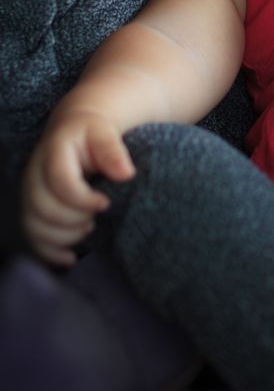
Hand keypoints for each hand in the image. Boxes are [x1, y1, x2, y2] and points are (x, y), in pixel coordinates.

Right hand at [21, 111, 135, 265]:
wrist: (74, 132)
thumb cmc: (94, 135)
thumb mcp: (105, 134)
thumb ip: (113, 151)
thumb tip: (126, 174)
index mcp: (52, 155)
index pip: (60, 183)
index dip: (83, 199)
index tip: (106, 202)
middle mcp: (34, 176)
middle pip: (44, 208)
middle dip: (75, 219)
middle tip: (97, 217)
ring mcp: (30, 194)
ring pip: (35, 226)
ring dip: (65, 236)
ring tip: (89, 228)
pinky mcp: (33, 209)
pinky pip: (32, 237)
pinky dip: (49, 252)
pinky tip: (71, 258)